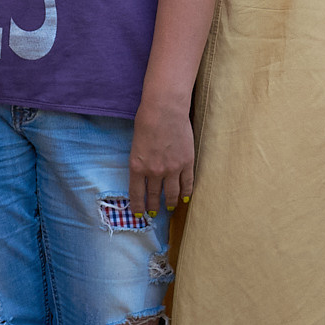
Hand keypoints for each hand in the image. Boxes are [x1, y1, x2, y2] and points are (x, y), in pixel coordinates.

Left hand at [129, 102, 194, 216]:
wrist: (165, 110)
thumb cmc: (147, 121)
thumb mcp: (136, 145)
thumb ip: (140, 161)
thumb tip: (145, 174)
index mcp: (137, 167)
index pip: (137, 194)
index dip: (138, 207)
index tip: (140, 214)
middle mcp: (154, 172)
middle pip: (155, 196)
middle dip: (154, 207)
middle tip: (155, 213)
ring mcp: (172, 169)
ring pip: (172, 193)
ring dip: (170, 202)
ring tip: (170, 207)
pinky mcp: (186, 163)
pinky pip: (187, 183)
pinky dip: (186, 192)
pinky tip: (185, 198)